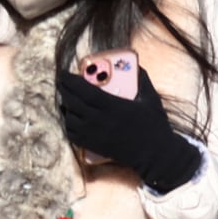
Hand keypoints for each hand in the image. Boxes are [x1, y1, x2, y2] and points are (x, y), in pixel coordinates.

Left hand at [57, 70, 202, 192]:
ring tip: (66, 99)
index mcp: (114, 106)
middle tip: (61, 82)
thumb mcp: (151, 98)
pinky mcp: (95, 146)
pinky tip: (71, 118)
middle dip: (63, 90)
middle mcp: (101, 120)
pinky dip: (68, 124)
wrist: (156, 154)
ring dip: (65, 107)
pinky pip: (73, 135)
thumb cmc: (154, 125)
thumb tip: (136, 64)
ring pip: (70, 119)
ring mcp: (96, 134)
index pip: (84, 91)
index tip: (64, 73)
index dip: (71, 81)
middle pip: (73, 103)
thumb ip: (142, 79)